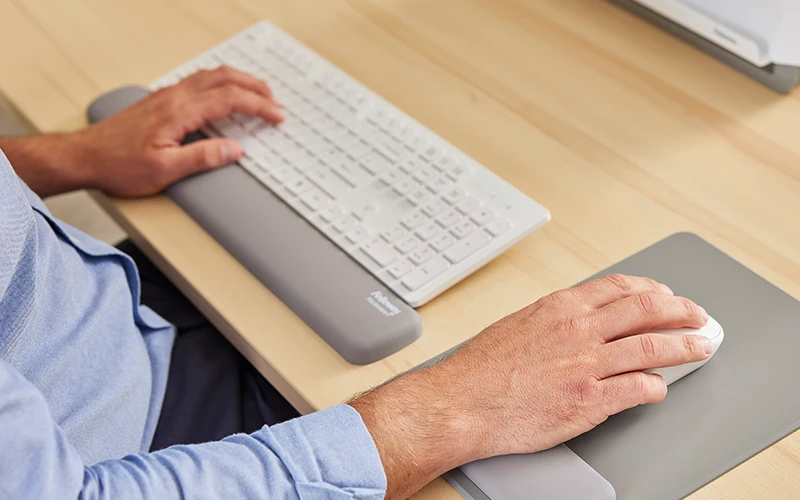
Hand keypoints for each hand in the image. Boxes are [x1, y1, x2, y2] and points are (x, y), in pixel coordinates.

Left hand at [73, 65, 282, 196]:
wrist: (85, 156)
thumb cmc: (119, 164)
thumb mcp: (164, 170)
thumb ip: (202, 158)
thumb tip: (234, 151)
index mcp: (179, 111)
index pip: (229, 99)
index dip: (258, 106)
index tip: (277, 115)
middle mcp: (174, 97)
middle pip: (224, 78)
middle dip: (255, 87)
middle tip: (275, 101)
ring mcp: (167, 96)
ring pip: (211, 75)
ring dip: (239, 81)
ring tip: (258, 93)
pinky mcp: (161, 100)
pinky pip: (199, 81)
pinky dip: (222, 83)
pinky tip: (224, 94)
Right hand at [350, 275, 711, 498]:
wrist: (461, 403)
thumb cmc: (480, 369)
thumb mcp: (518, 324)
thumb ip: (554, 319)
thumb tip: (581, 319)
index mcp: (560, 307)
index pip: (619, 288)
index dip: (651, 290)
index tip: (664, 294)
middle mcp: (578, 331)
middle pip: (646, 312)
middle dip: (681, 312)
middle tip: (698, 316)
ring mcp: (586, 365)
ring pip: (652, 348)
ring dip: (684, 347)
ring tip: (700, 347)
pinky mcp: (589, 401)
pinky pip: (638, 389)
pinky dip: (656, 387)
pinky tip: (659, 388)